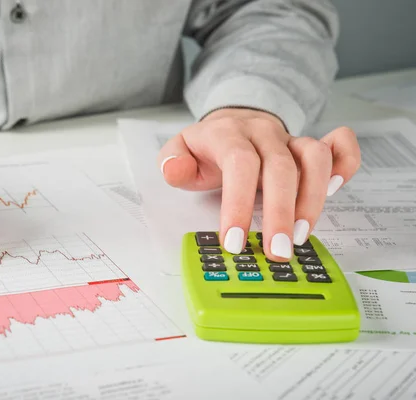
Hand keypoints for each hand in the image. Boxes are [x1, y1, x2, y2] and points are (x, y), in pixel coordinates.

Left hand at [158, 107, 359, 260]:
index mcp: (227, 133)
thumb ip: (172, 162)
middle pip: (281, 167)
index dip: (238, 203)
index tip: (234, 242)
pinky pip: (339, 146)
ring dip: (313, 198)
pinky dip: (346, 164)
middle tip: (277, 252)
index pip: (239, 163)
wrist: (232, 120)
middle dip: (280, 213)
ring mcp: (290, 138)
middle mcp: (262, 132)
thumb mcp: (180, 151)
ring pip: (314, 158)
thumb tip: (175, 171)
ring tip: (302, 236)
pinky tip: (337, 190)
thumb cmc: (208, 147)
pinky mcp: (309, 145)